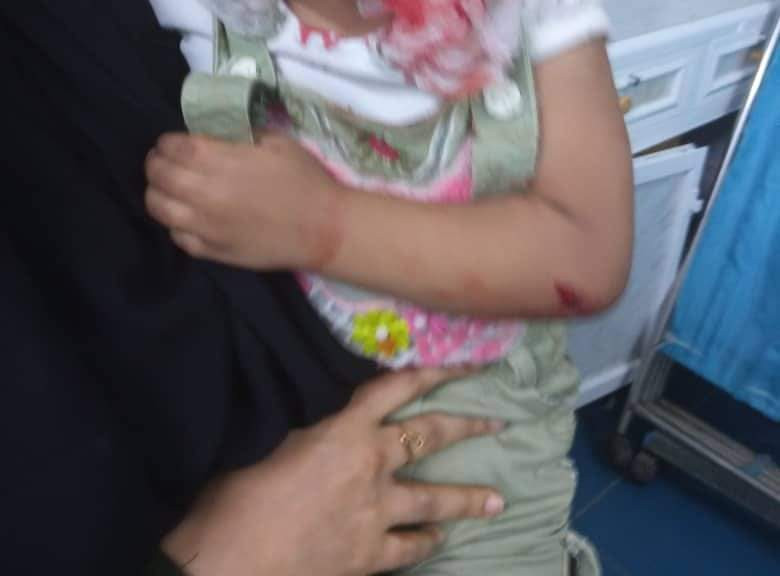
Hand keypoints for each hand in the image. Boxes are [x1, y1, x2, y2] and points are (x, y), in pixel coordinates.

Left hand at [145, 132, 342, 270]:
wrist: (324, 228)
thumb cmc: (305, 179)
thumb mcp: (276, 142)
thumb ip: (237, 136)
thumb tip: (212, 135)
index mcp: (220, 161)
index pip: (172, 147)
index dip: (167, 141)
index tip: (172, 141)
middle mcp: (204, 193)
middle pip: (159, 175)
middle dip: (156, 162)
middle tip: (165, 160)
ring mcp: (204, 226)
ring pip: (158, 207)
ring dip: (157, 192)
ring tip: (169, 187)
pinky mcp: (211, 251)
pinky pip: (176, 235)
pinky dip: (174, 221)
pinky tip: (186, 215)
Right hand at [162, 366, 504, 575]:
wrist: (229, 559)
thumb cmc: (238, 492)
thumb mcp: (276, 436)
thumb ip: (313, 421)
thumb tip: (330, 410)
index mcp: (346, 426)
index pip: (400, 387)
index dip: (439, 372)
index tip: (472, 364)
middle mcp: (370, 463)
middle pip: (429, 437)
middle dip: (468, 426)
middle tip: (500, 423)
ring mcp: (374, 513)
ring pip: (433, 500)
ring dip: (467, 498)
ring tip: (498, 499)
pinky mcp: (367, 556)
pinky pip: (408, 548)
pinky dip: (425, 543)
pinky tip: (438, 541)